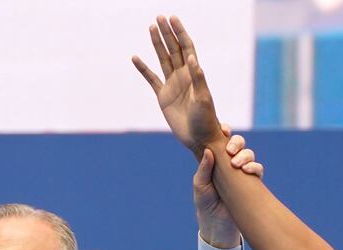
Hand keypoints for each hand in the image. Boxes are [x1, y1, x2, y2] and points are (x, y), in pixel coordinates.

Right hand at [132, 15, 222, 153]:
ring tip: (151, 27)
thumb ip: (198, 78)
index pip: (187, 47)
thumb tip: (191, 58)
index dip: (180, 33)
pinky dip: (143, 69)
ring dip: (157, 44)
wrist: (200, 139)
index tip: (173, 19)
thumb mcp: (204, 99)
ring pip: (163, 59)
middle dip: (167, 33)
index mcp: (194, 74)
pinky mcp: (163, 97)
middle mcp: (183, 76)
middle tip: (159, 17)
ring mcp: (172, 85)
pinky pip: (151, 79)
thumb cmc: (206, 120)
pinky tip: (135, 57)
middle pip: (174, 49)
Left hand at [196, 124, 262, 247]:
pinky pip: (258, 169)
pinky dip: (255, 167)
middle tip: (230, 150)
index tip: (224, 130)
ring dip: (245, 155)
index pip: (221, 140)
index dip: (225, 132)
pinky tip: (248, 171)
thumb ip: (204, 168)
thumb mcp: (200, 185)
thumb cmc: (205, 204)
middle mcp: (229, 163)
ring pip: (249, 154)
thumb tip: (208, 151)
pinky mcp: (252, 183)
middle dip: (237, 142)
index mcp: (215, 160)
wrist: (218, 226)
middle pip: (238, 144)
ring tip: (237, 164)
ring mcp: (241, 173)